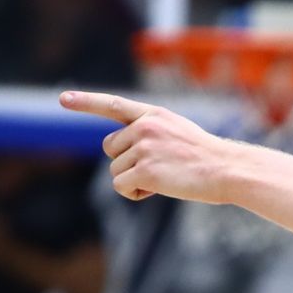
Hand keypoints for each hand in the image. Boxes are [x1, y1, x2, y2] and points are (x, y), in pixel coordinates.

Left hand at [60, 91, 241, 204]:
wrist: (229, 170)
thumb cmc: (210, 159)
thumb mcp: (180, 133)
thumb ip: (151, 133)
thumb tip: (124, 152)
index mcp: (153, 114)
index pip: (112, 105)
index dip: (85, 102)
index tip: (63, 99)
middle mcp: (144, 126)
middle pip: (110, 149)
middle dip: (126, 163)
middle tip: (159, 169)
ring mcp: (144, 147)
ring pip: (116, 170)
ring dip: (135, 180)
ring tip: (167, 179)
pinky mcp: (145, 170)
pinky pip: (122, 187)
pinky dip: (135, 193)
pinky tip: (159, 190)